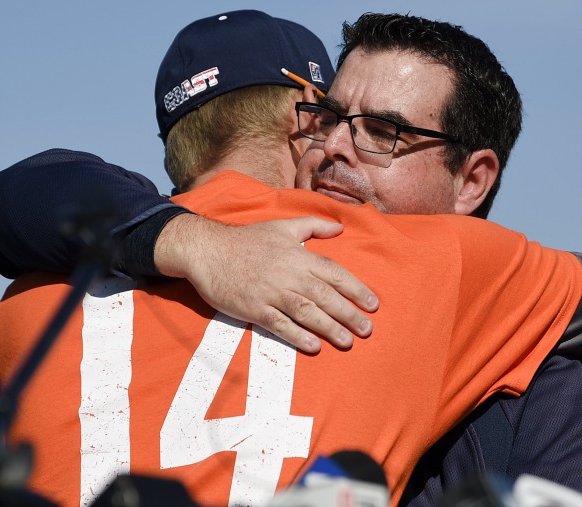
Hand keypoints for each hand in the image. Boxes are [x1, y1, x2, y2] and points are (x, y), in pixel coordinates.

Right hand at [154, 214, 378, 351]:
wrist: (208, 251)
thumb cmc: (247, 239)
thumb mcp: (283, 226)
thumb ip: (314, 226)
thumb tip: (340, 227)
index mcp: (298, 256)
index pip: (334, 273)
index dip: (356, 289)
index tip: (373, 304)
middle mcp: (289, 275)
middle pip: (325, 296)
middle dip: (349, 314)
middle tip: (367, 330)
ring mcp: (271, 293)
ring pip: (306, 312)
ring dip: (328, 328)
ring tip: (347, 341)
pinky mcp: (255, 309)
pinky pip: (280, 325)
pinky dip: (297, 336)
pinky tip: (314, 347)